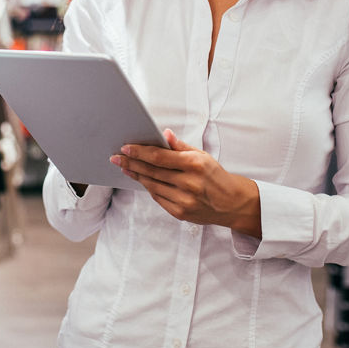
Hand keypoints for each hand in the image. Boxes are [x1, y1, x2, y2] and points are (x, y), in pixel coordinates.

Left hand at [112, 129, 260, 237]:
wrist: (232, 203)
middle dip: (131, 163)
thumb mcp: (203, 156)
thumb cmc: (215, 176)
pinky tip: (141, 180)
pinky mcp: (180, 212)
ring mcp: (184, 200)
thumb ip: (181, 147)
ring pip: (152, 185)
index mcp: (194, 164)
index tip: (125, 148)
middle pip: (152, 171)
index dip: (139, 152)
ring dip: (136, 175)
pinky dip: (148, 188)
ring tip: (125, 168)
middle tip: (116, 158)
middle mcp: (188, 183)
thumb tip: (164, 134)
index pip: (159, 157)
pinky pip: (158, 198)